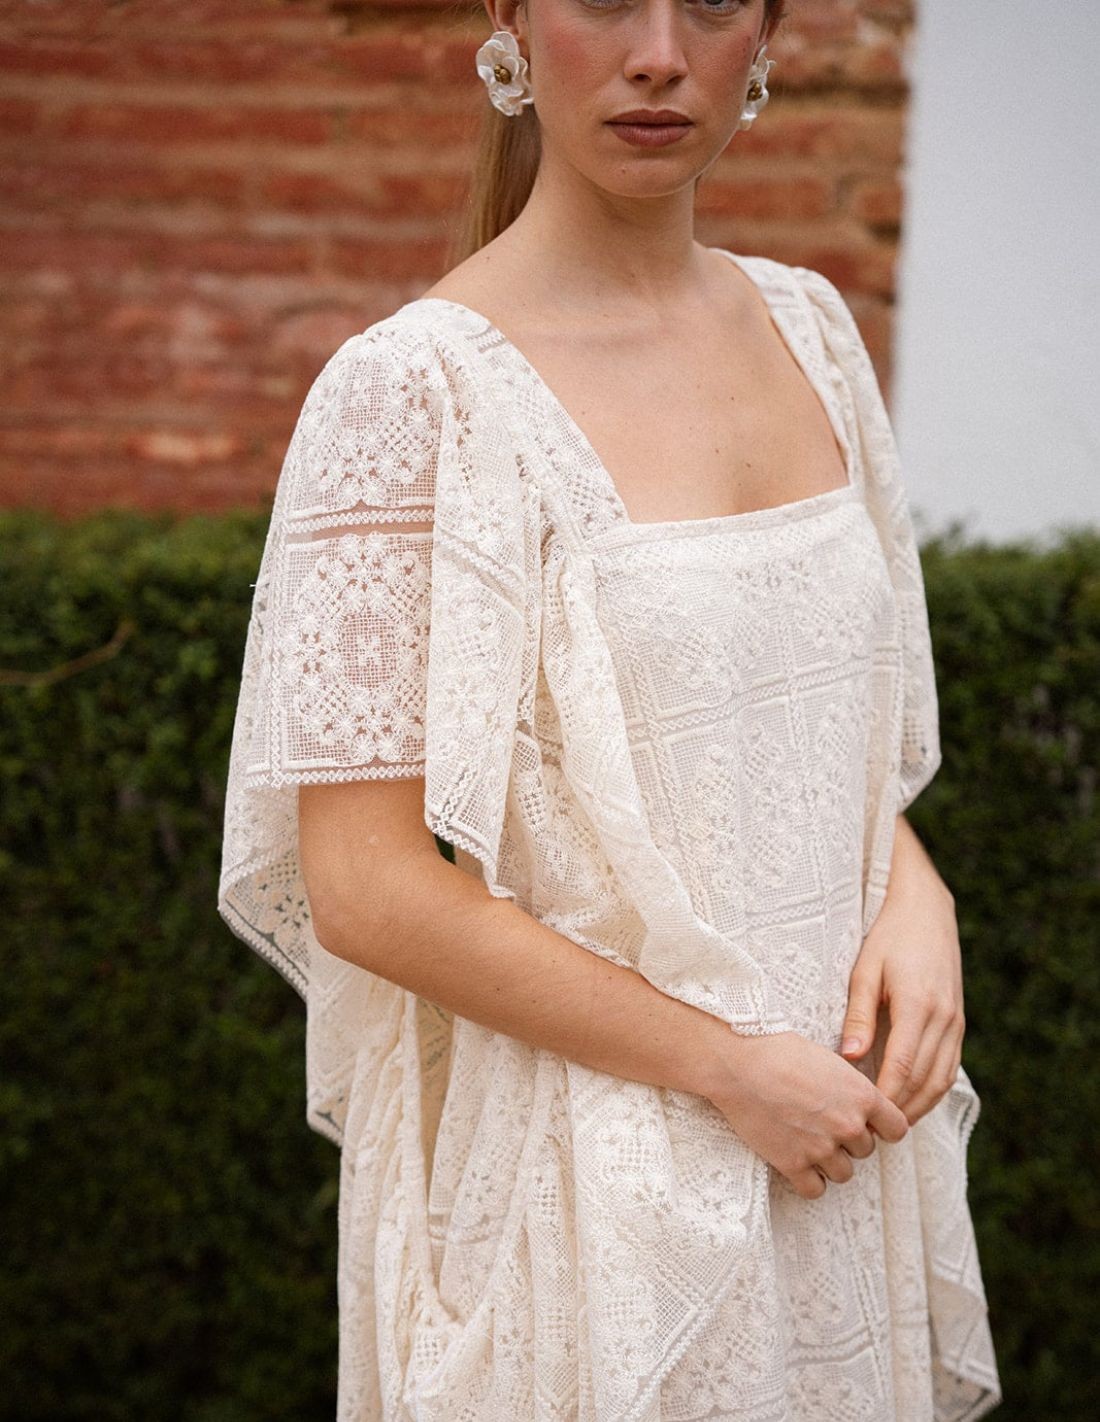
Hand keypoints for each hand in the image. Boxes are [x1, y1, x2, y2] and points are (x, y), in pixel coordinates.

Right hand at [706, 1031, 909, 1199]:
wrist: (740, 1061)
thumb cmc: (781, 1051)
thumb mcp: (830, 1061)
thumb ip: (852, 1089)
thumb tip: (860, 1107)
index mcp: (862, 1096)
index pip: (897, 1129)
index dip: (884, 1128)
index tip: (870, 1124)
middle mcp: (848, 1126)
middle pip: (866, 1151)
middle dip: (848, 1140)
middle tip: (822, 1122)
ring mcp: (821, 1148)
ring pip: (843, 1173)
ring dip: (830, 1161)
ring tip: (808, 1140)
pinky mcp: (793, 1164)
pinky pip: (814, 1189)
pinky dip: (808, 1180)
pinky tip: (797, 1161)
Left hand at [839, 868, 965, 1125]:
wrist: (926, 910)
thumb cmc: (888, 937)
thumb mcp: (865, 970)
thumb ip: (858, 1015)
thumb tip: (848, 1058)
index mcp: (917, 1005)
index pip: (902, 1066)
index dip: (885, 1097)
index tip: (864, 1117)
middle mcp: (943, 1018)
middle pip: (924, 1080)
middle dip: (900, 1110)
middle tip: (873, 1131)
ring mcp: (956, 1021)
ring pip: (941, 1079)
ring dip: (919, 1106)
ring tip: (891, 1125)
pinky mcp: (959, 1022)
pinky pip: (949, 1067)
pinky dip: (933, 1090)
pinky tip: (912, 1101)